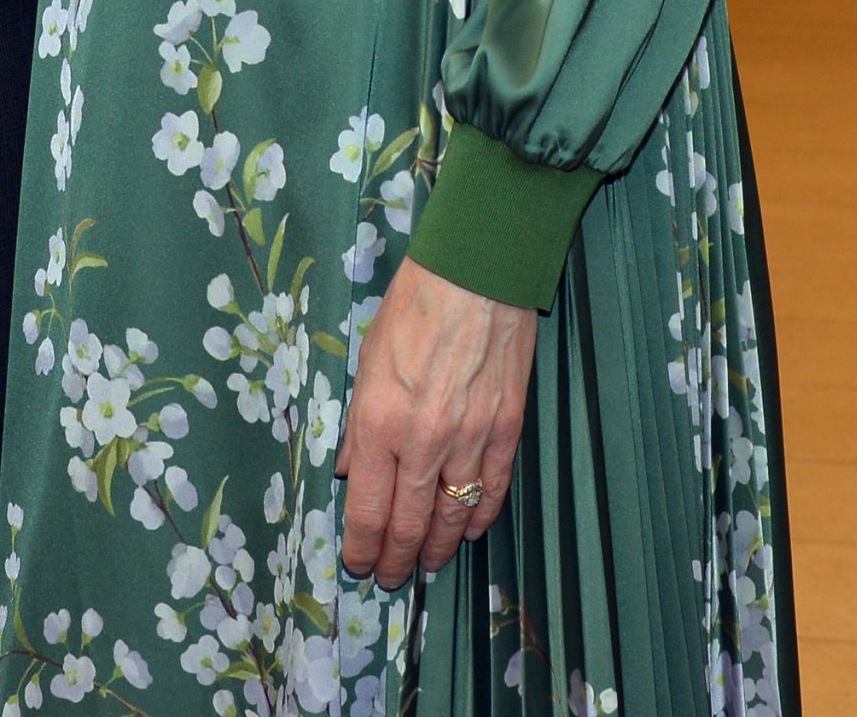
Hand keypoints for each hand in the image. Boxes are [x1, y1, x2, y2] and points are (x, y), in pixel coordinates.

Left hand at [335, 256, 535, 587]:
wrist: (476, 276)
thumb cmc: (412, 307)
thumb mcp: (366, 360)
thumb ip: (357, 423)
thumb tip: (350, 472)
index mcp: (380, 421)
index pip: (368, 508)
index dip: (362, 546)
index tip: (358, 565)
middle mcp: (424, 442)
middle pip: (409, 524)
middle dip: (396, 560)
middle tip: (388, 578)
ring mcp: (470, 441)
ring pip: (451, 517)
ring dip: (436, 549)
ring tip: (424, 566)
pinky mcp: (506, 432)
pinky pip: (491, 493)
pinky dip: (477, 520)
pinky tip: (466, 533)